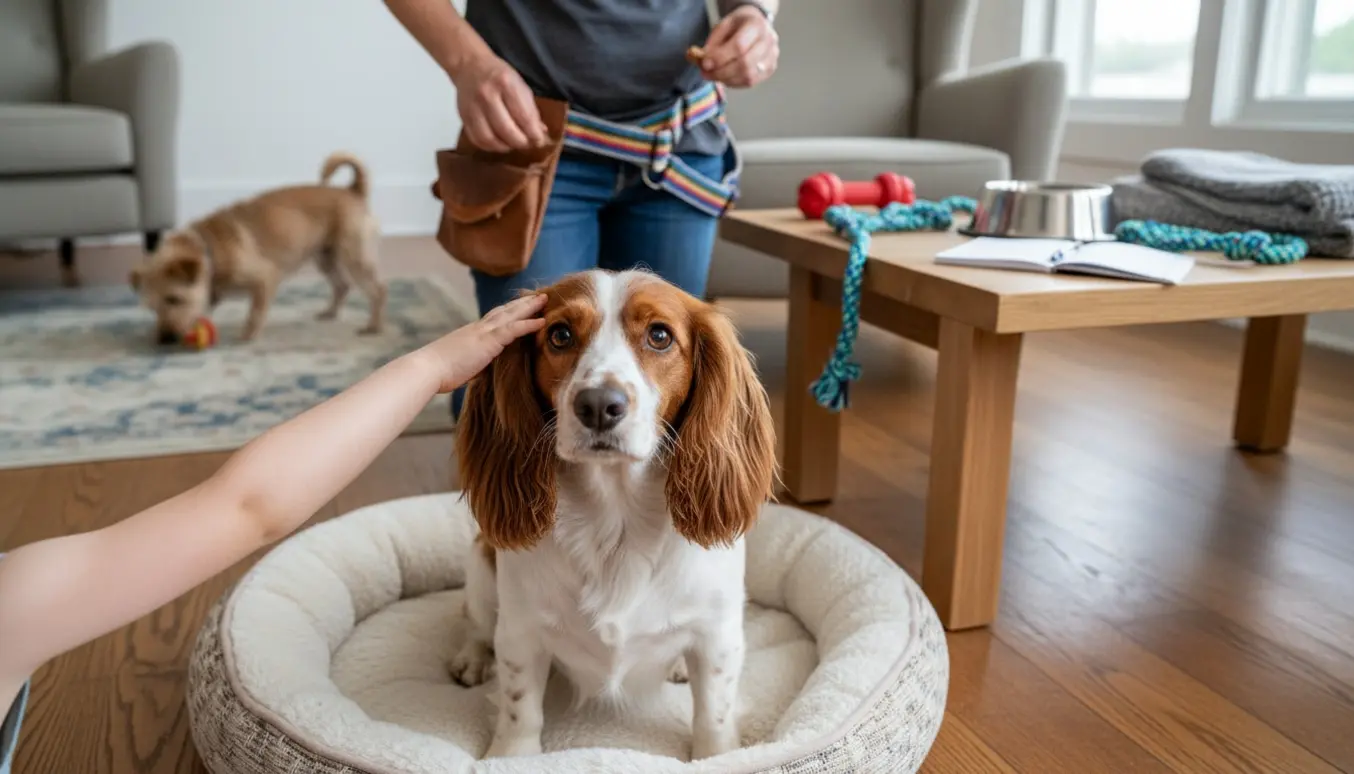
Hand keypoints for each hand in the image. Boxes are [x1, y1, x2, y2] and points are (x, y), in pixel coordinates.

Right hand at [415, 293, 546, 392]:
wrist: (427, 370)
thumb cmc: (438, 373)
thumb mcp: (458, 366)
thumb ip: (470, 365)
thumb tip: (475, 373)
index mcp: (470, 333)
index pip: (493, 318)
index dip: (507, 311)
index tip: (519, 306)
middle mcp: (477, 328)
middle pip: (504, 310)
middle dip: (521, 303)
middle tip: (537, 296)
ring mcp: (483, 332)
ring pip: (511, 314)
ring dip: (529, 306)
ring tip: (544, 299)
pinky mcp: (488, 341)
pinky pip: (513, 329)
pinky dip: (528, 324)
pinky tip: (542, 321)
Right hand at [452, 55, 549, 151]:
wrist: (470, 66)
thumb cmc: (500, 75)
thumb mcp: (520, 85)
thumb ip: (530, 109)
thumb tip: (540, 132)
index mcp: (506, 84)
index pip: (524, 117)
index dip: (534, 134)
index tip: (540, 141)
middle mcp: (487, 95)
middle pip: (506, 130)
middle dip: (521, 142)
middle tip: (527, 144)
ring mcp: (473, 107)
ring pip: (489, 138)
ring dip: (504, 147)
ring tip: (512, 144)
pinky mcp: (463, 116)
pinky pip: (476, 139)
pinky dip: (489, 146)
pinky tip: (498, 143)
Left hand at [699, 5, 778, 87]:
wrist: (755, 24)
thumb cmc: (737, 26)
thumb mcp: (722, 26)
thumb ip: (713, 44)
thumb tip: (703, 63)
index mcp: (756, 25)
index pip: (739, 46)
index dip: (720, 58)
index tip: (705, 64)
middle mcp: (769, 40)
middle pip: (745, 64)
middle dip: (721, 72)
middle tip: (705, 74)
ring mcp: (772, 56)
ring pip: (749, 76)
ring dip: (727, 79)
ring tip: (714, 75)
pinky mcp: (771, 68)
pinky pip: (751, 81)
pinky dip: (735, 82)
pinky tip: (725, 77)